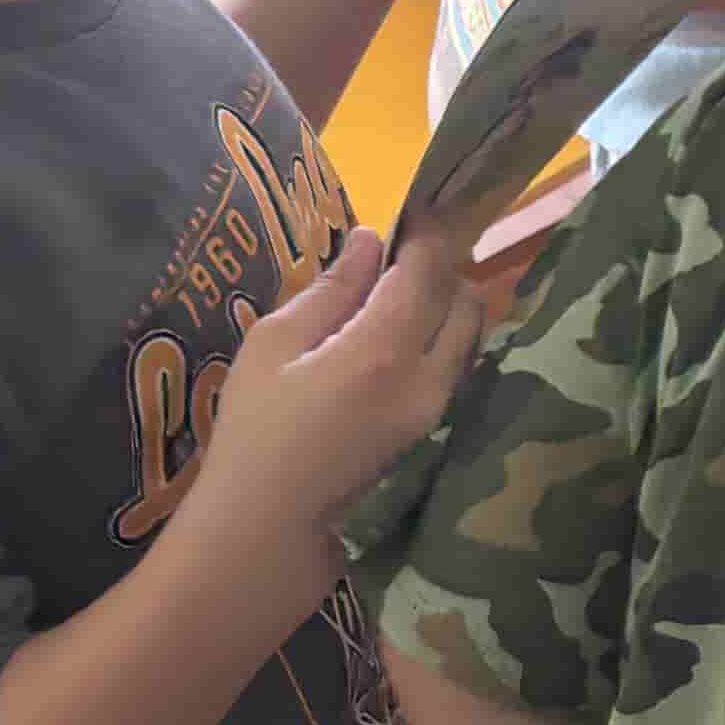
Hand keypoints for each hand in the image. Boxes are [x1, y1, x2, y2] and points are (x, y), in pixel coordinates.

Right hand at [181, 228, 485, 570]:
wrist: (270, 519)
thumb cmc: (256, 427)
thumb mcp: (274, 345)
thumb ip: (331, 290)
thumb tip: (369, 241)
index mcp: (382, 351)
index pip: (426, 273)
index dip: (427, 233)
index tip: (416, 206)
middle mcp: (426, 378)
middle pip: (464, 300)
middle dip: (442, 266)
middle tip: (404, 248)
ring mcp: (437, 408)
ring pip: (468, 334)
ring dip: (447, 300)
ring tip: (400, 287)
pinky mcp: (433, 428)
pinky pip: (456, 363)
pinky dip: (443, 334)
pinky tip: (403, 330)